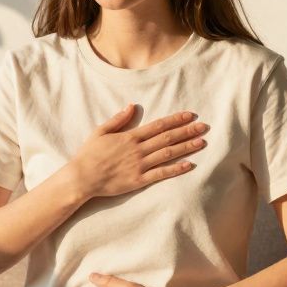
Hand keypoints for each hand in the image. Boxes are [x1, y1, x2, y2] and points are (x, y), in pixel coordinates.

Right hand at [66, 105, 208, 200]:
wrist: (82, 177)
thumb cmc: (89, 154)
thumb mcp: (100, 131)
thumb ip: (118, 119)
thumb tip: (131, 106)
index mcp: (130, 136)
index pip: (158, 125)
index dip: (176, 120)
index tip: (190, 115)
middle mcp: (138, 149)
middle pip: (168, 138)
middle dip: (187, 131)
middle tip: (204, 127)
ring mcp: (139, 165)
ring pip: (168, 154)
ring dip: (186, 147)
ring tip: (201, 142)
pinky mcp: (138, 180)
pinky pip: (161, 174)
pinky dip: (175, 169)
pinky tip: (188, 165)